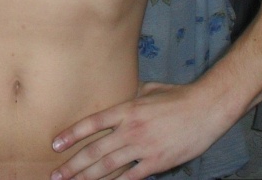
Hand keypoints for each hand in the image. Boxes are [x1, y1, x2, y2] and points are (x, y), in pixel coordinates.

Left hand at [50, 82, 228, 179]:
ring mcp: (144, 147)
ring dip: (87, 176)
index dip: (72, 134)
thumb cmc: (178, 96)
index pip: (92, 123)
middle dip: (73, 164)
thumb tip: (118, 99)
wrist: (206, 108)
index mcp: (127, 109)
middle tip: (56, 174)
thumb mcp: (149, 90)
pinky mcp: (158, 162)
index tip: (55, 144)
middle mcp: (131, 128)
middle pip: (95, 149)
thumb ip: (130, 97)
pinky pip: (132, 176)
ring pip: (109, 165)